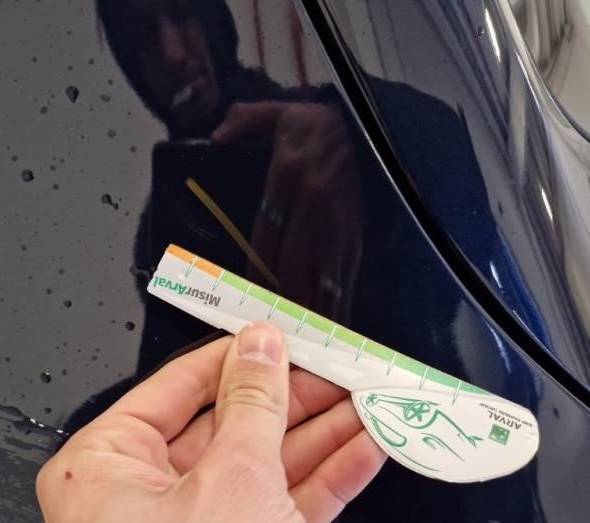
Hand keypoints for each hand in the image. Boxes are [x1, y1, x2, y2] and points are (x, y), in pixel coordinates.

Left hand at [37, 322, 385, 522]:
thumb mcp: (234, 484)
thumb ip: (253, 404)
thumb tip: (260, 347)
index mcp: (105, 466)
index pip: (179, 384)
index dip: (238, 353)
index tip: (281, 332)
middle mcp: (138, 499)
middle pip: (226, 422)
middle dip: (291, 396)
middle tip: (338, 366)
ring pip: (260, 464)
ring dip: (319, 434)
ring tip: (368, 401)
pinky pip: (279, 506)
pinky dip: (324, 479)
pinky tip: (365, 450)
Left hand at [213, 102, 363, 321]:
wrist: (373, 122)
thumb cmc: (321, 122)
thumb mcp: (280, 111)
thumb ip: (245, 120)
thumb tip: (216, 137)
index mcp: (289, 178)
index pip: (267, 235)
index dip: (255, 271)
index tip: (245, 298)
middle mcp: (314, 206)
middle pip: (293, 264)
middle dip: (281, 301)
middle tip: (270, 335)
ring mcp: (339, 224)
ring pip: (322, 276)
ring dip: (311, 311)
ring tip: (302, 344)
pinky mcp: (358, 235)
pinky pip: (346, 275)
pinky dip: (339, 303)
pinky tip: (334, 328)